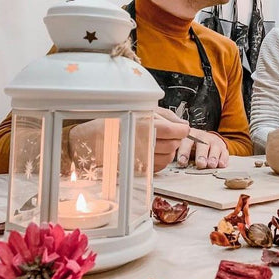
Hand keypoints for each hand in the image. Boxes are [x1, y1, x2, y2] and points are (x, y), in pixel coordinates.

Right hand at [68, 107, 189, 173]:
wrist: (95, 138)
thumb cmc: (119, 120)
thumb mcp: (144, 110)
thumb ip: (168, 117)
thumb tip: (184, 125)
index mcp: (146, 125)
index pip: (176, 131)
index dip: (182, 130)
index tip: (182, 128)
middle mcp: (144, 142)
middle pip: (174, 144)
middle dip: (176, 138)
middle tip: (169, 133)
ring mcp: (141, 158)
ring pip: (169, 157)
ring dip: (169, 149)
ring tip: (159, 141)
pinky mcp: (139, 168)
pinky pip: (160, 167)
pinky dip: (161, 159)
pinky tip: (153, 150)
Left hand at [176, 129, 228, 168]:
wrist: (206, 139)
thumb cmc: (191, 145)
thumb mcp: (182, 145)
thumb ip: (175, 151)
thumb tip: (164, 160)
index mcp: (190, 136)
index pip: (187, 142)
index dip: (184, 152)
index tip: (182, 162)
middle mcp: (202, 137)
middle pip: (202, 145)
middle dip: (201, 155)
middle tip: (200, 164)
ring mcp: (213, 142)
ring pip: (214, 149)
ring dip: (213, 157)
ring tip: (211, 165)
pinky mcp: (222, 148)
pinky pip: (224, 153)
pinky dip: (223, 159)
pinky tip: (221, 164)